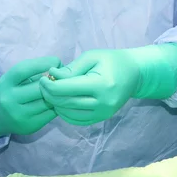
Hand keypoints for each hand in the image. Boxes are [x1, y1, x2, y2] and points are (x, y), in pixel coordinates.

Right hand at [0, 56, 61, 136]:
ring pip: (47, 101)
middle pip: (39, 87)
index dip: (42, 63)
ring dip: (57, 93)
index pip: (23, 69)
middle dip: (53, 80)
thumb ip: (34, 70)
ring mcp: (19, 115)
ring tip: (62, 88)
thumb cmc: (13, 90)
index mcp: (5, 83)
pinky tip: (57, 100)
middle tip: (62, 77)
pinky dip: (57, 105)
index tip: (56, 61)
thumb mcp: (16, 78)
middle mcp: (9, 99)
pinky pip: (50, 113)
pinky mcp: (30, 126)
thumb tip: (61, 66)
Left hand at [40, 44, 176, 125]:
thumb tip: (52, 77)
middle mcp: (103, 103)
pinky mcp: (102, 119)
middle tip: (43, 84)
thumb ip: (71, 68)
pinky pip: (77, 120)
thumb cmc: (112, 60)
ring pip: (69, 114)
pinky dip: (65, 113)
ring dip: (56, 104)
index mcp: (101, 85)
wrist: (134, 73)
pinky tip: (61, 101)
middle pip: (66, 103)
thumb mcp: (92, 57)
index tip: (42, 77)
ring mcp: (103, 114)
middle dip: (50, 94)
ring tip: (52, 91)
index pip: (67, 89)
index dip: (50, 85)